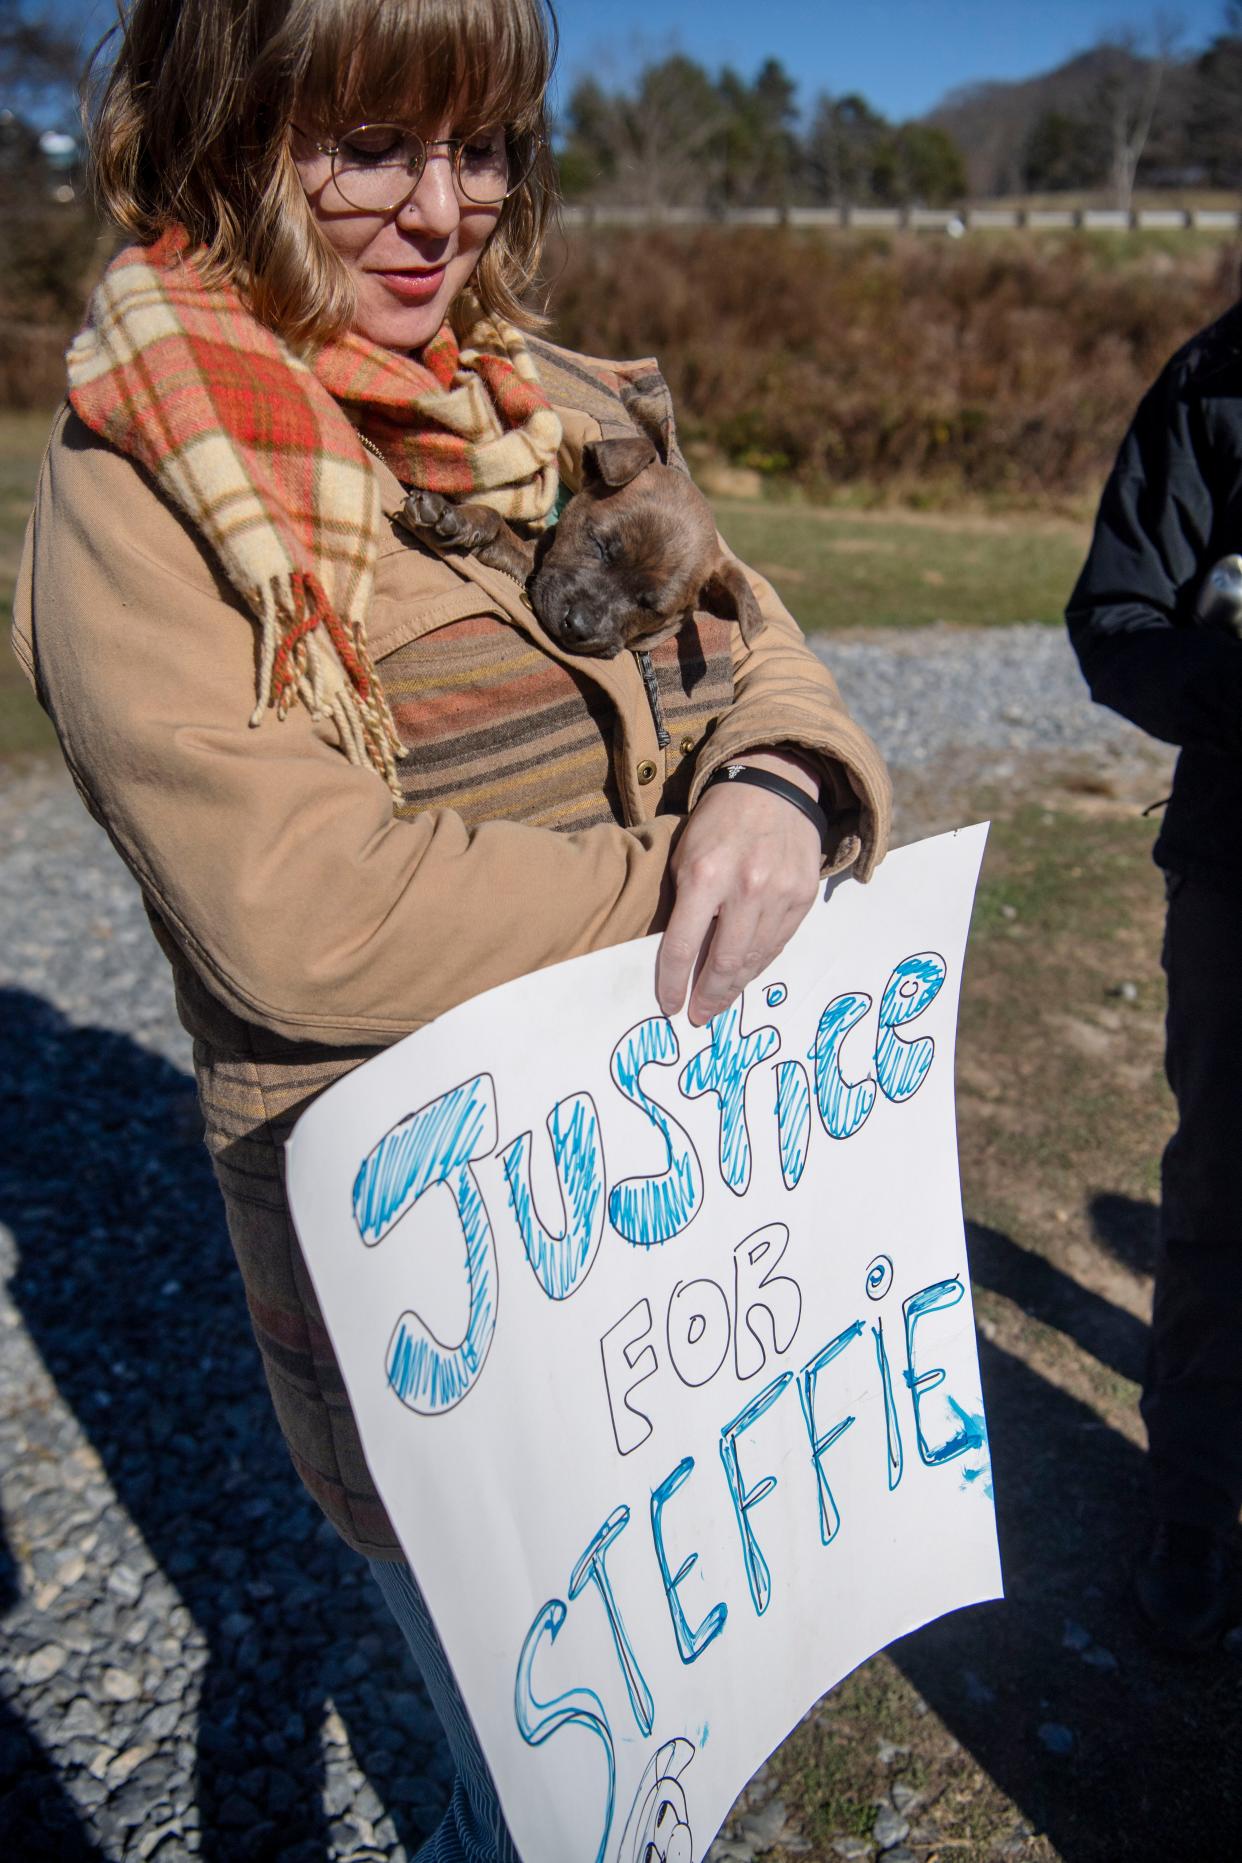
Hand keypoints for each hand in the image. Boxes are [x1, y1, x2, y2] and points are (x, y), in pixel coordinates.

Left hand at [656, 749, 824, 1025]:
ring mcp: (780, 894)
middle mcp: (746, 888)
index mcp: (705, 876)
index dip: (673, 983)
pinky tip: (744, 975)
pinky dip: (758, 965)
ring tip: (718, 1002)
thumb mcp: (685, 853)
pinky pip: (777, 944)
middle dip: (708, 996)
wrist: (774, 788)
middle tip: (699, 1016)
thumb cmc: (718, 822)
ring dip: (734, 987)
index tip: (669, 1006)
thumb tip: (681, 958)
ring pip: (754, 959)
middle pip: (724, 962)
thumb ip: (683, 903)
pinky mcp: (803, 897)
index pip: (682, 946)